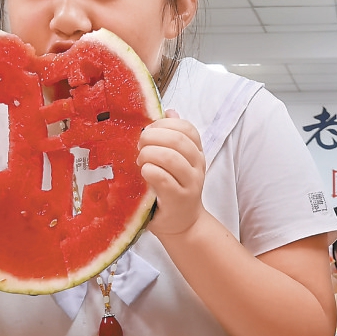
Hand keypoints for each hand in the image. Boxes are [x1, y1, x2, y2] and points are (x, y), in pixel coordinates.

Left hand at [138, 109, 205, 236]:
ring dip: (149, 154)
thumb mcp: (176, 161)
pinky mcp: (179, 198)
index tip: (149, 131)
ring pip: (170, 157)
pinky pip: (162, 178)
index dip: (164, 125)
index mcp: (196, 152)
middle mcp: (198, 165)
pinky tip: (144, 173)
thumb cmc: (173, 189)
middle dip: (152, 137)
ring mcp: (190, 183)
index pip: (187, 128)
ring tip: (140, 161)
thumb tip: (168, 112)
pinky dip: (149, 171)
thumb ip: (173, 137)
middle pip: (177, 140)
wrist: (182, 223)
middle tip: (139, 146)